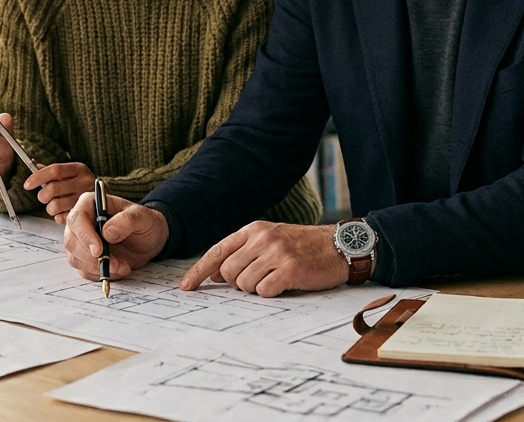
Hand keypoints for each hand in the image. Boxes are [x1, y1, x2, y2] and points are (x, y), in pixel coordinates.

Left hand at [24, 162, 94, 222]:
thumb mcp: (70, 173)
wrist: (103, 201)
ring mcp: (86, 199)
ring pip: (54, 206)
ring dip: (50, 207)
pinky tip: (64, 211)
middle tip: (45, 197)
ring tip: (56, 204)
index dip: (38, 177)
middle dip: (42, 195)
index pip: (55, 170)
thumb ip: (53, 171)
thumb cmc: (80, 186)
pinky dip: (58, 216)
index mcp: (79, 169)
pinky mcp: (84, 215)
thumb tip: (34, 165)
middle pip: (52, 189)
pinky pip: (60, 218)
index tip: (27, 185)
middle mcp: (85, 182)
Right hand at [63, 192, 168, 280]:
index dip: (85, 236)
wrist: (149, 240)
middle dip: (91, 257)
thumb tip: (107, 232)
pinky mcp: (85, 259)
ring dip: (97, 267)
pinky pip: (84, 270)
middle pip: (71, 241)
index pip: (76, 218)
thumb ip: (127, 221)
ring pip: (75, 258)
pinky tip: (117, 269)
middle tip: (115, 264)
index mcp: (90, 204)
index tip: (99, 251)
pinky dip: (99, 274)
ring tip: (122, 266)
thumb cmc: (144, 222)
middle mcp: (81, 222)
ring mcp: (81, 241)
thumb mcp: (142, 217)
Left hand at [179, 222, 347, 297]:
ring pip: (244, 284)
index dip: (198, 271)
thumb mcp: (269, 241)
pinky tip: (285, 283)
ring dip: (257, 288)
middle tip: (259, 278)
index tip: (185, 287)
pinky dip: (271, 293)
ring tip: (275, 278)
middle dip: (237, 283)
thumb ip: (241, 253)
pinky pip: (264, 291)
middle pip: (227, 273)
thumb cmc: (302, 246)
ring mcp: (276, 253)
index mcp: (253, 230)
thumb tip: (213, 274)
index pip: (217, 251)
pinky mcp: (290, 269)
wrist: (338, 246)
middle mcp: (262, 238)